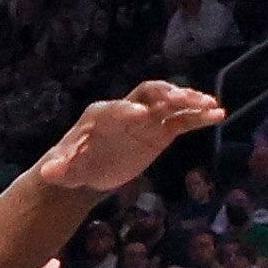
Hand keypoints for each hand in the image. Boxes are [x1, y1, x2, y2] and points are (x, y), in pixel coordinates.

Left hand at [36, 82, 224, 195]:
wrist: (87, 171)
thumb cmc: (72, 167)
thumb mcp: (63, 171)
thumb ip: (59, 169)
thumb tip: (48, 173)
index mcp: (102, 116)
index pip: (117, 109)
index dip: (128, 111)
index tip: (142, 117)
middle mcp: (127, 111)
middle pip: (147, 95)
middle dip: (163, 95)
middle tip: (181, 100)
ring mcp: (146, 119)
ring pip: (169, 104)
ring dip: (188, 102)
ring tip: (210, 105)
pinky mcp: (160, 131)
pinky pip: (182, 121)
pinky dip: (198, 117)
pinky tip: (218, 116)